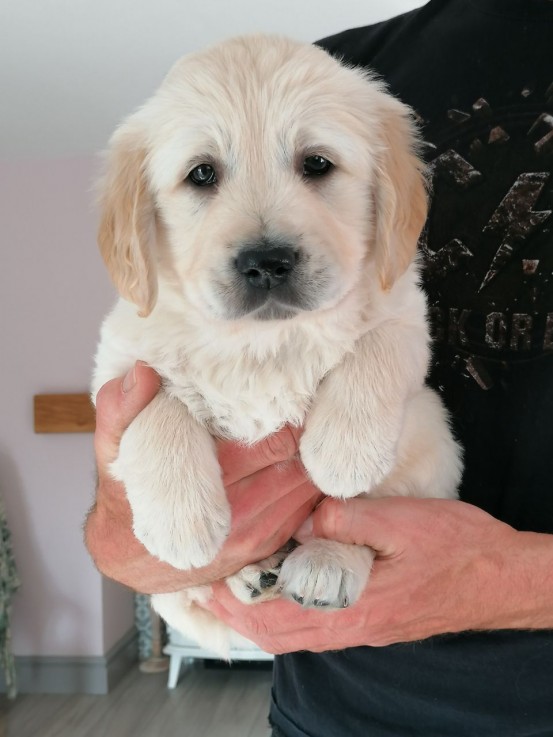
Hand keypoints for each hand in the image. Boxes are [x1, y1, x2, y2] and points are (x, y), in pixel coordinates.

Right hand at [85, 361, 321, 592]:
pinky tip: (293, 467)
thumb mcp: (112, 446)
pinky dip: (305, 489)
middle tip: (303, 409)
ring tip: (304, 435)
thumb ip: (122, 408)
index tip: (290, 395)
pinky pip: (305, 513)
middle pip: (300, 465)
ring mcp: (257, 537)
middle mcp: (241, 517)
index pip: (277, 444)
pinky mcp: (266, 549)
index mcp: (209, 486)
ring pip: (308, 490)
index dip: (289, 416)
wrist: (128, 558)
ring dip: (308, 463)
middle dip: (305, 436)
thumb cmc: (127, 493)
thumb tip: (144, 373)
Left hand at [206, 496, 552, 652]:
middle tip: (208, 590)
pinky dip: (288, 612)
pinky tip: (285, 586)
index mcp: (356, 607)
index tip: (206, 586)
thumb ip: (345, 519)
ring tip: (238, 588)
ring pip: (295, 635)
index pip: (278, 617)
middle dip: (237, 615)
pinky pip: (317, 627)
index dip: (236, 604)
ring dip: (260, 615)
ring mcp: (364, 628)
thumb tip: (304, 521)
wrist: (499, 577)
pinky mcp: (373, 621)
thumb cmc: (458, 550)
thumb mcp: (400, 520)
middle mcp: (354, 627)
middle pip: (278, 635)